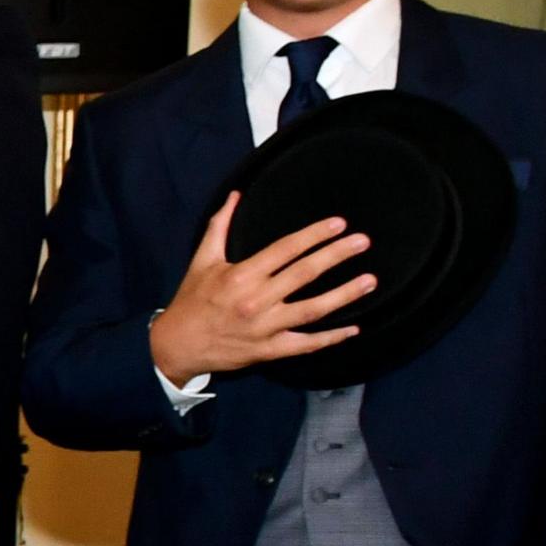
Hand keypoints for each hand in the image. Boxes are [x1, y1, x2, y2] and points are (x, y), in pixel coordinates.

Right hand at [146, 193, 377, 385]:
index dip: (313, 235)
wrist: (176, 346)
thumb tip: (234, 195)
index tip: (338, 224)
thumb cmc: (191, 301)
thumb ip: (220, 226)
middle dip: (336, 256)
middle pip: (304, 274)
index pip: (285, 250)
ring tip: (369, 281)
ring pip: (312, 309)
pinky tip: (353, 328)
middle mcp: (255, 300)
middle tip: (363, 242)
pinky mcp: (268, 350)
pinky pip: (305, 344)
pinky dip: (330, 338)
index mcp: (240, 275)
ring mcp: (264, 327)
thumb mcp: (202, 261)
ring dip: (343, 295)